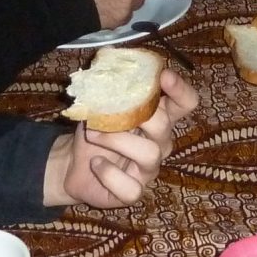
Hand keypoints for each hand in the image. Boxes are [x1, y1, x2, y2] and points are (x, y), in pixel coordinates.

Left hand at [43, 71, 200, 207]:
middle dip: (138, 115)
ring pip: (149, 154)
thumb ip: (112, 88)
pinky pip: (131, 188)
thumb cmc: (93, 130)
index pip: (186, 103)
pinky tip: (96, 164)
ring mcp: (148, 170)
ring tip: (94, 134)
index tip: (163, 75)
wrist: (71, 163)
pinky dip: (109, 173)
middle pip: (165, 126)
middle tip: (108, 112)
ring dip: (117, 141)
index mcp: (158, 118)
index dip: (180, 89)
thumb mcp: (100, 105)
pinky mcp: (133, 192)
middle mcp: (160, 143)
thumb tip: (110, 63)